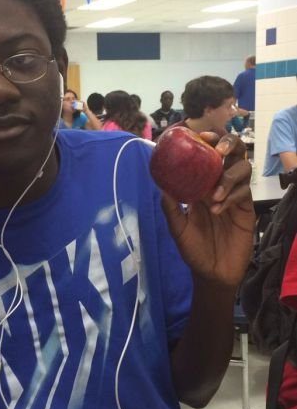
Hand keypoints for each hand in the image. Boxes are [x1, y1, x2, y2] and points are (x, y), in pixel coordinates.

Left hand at [161, 133, 255, 287]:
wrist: (212, 273)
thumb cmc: (193, 250)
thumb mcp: (177, 229)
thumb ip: (171, 208)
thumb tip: (161, 187)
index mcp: (201, 185)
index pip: (208, 155)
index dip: (207, 141)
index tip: (200, 135)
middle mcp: (219, 185)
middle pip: (232, 153)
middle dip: (228, 145)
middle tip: (218, 151)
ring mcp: (235, 195)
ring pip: (242, 169)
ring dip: (228, 177)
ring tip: (214, 196)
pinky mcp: (246, 208)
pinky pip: (244, 192)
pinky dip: (232, 195)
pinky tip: (219, 209)